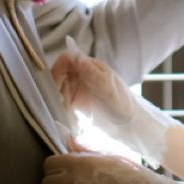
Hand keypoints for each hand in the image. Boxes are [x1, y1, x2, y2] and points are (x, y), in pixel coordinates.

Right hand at [51, 36, 172, 164]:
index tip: (56, 82)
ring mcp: (78, 88)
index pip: (68, 59)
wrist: (128, 125)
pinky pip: (61, 100)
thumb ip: (94, 75)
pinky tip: (63, 113)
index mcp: (91, 67)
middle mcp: (82, 75)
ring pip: (58, 86)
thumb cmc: (122, 104)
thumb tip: (78, 58)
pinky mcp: (76, 102)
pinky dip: (58, 105)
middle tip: (57, 99)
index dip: (59, 67)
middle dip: (55, 84)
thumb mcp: (109, 89)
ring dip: (56, 95)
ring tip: (62, 108)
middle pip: (60, 72)